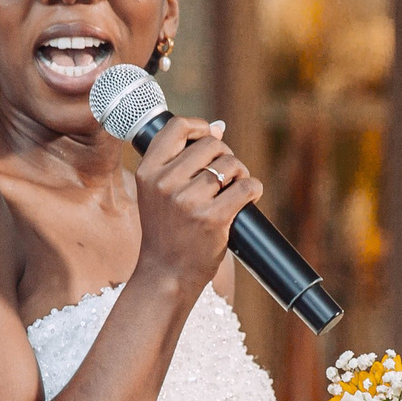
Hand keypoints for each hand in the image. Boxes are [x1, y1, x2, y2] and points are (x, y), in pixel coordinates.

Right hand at [134, 117, 261, 291]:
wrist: (166, 274)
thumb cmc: (166, 231)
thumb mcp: (157, 192)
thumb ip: (178, 161)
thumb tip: (218, 128)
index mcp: (148, 172)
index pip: (177, 127)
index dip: (200, 127)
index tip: (210, 138)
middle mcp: (165, 183)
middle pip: (212, 144)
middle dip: (225, 156)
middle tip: (225, 175)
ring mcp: (188, 201)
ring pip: (231, 165)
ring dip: (240, 174)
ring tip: (234, 190)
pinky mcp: (213, 218)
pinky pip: (247, 186)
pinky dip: (253, 189)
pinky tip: (248, 198)